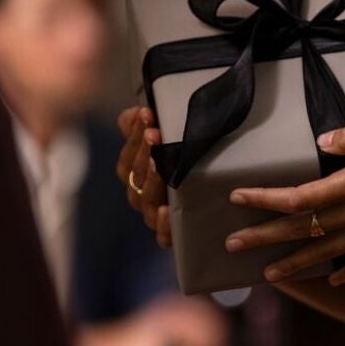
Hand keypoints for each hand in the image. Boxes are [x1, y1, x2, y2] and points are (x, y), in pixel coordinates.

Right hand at [115, 106, 170, 246]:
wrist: (214, 185)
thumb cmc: (183, 155)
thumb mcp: (163, 132)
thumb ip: (142, 122)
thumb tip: (138, 111)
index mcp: (135, 171)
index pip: (129, 154)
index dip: (135, 134)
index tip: (147, 114)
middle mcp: (141, 193)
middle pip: (136, 175)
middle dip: (145, 153)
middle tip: (155, 135)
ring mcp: (154, 213)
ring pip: (147, 199)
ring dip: (153, 181)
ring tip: (160, 165)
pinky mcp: (171, 232)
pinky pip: (161, 234)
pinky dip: (162, 224)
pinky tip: (165, 211)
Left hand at [225, 127, 344, 285]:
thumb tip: (324, 140)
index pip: (300, 197)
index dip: (266, 199)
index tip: (238, 198)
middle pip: (304, 229)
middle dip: (266, 237)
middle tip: (232, 246)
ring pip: (326, 251)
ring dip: (294, 263)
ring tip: (269, 274)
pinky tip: (333, 281)